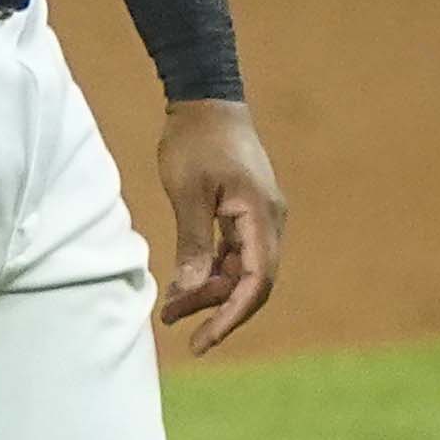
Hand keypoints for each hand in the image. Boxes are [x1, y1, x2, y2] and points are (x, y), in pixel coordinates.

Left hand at [156, 100, 286, 353]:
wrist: (206, 99)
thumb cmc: (195, 140)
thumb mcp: (187, 191)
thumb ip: (193, 241)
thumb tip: (189, 289)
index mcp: (261, 217)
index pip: (255, 283)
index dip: (230, 316)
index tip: (203, 340)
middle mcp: (268, 223)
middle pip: (249, 282)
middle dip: (214, 307)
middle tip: (172, 322)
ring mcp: (259, 219)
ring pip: (240, 270)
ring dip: (208, 289)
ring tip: (170, 308)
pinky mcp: (245, 214)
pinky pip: (233, 254)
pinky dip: (210, 269)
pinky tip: (184, 283)